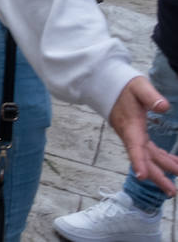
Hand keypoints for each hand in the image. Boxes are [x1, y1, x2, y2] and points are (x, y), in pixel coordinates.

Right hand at [109, 75, 177, 195]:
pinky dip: (161, 160)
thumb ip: (151, 96)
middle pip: (143, 159)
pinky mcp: (136, 134)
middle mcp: (130, 135)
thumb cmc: (123, 86)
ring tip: (175, 185)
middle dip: (157, 176)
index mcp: (130, 126)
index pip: (134, 146)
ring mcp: (133, 136)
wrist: (107, 85)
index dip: (138, 161)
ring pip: (148, 158)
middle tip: (172, 192)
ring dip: (162, 170)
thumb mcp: (139, 86)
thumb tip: (164, 107)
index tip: (142, 176)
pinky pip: (149, 152)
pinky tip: (172, 164)